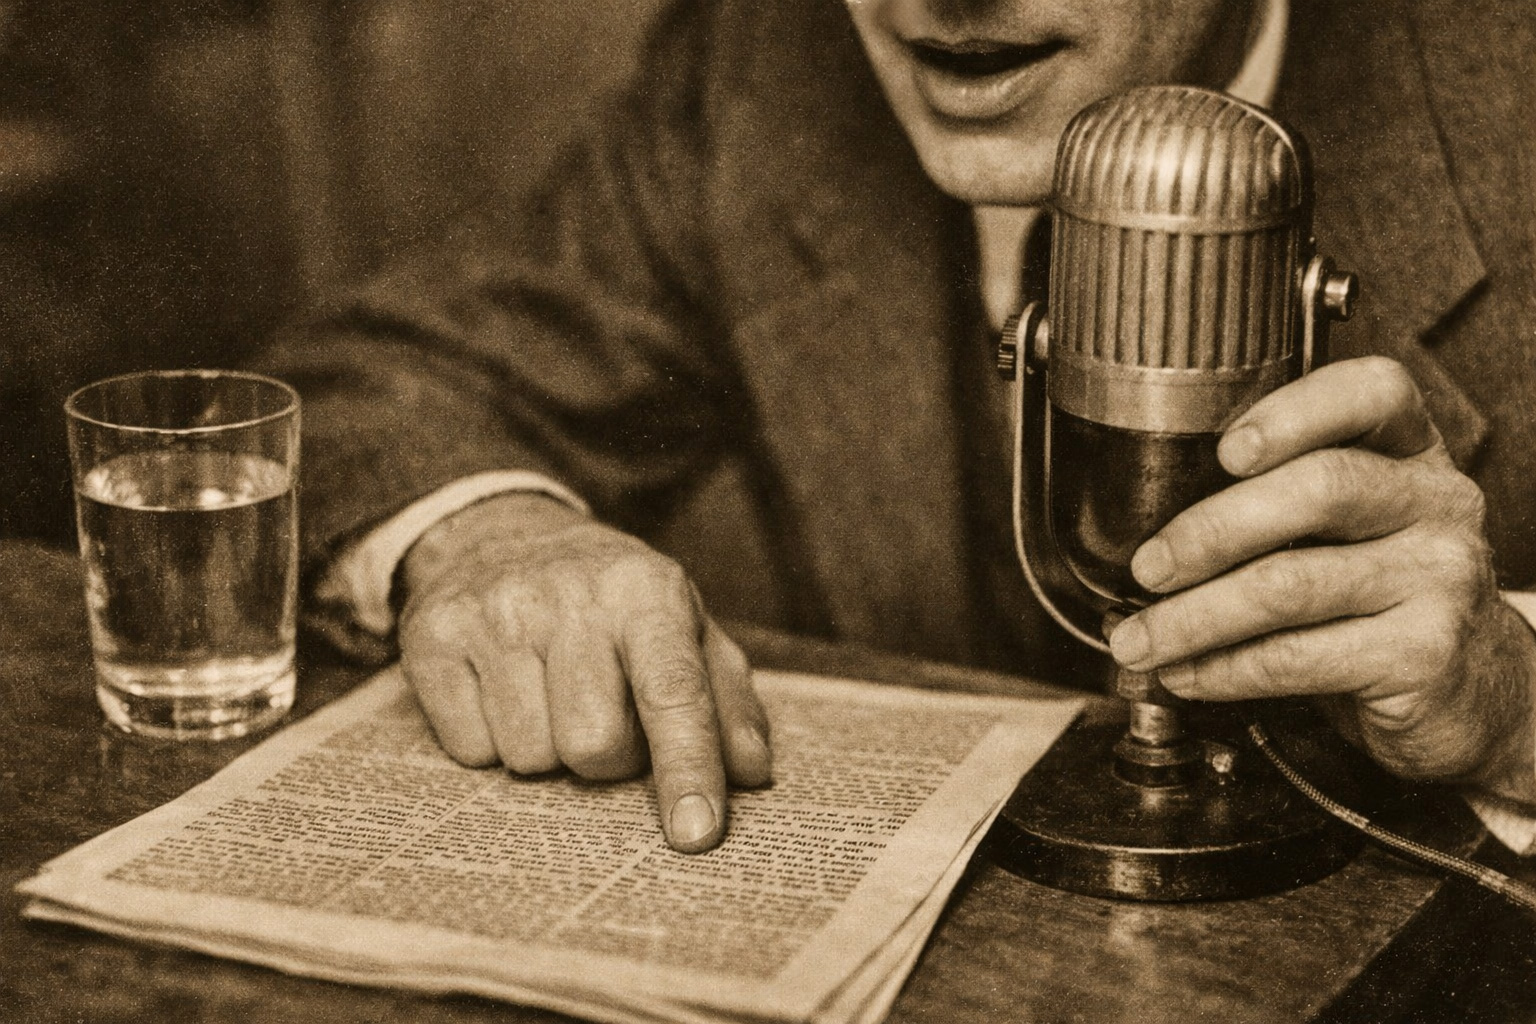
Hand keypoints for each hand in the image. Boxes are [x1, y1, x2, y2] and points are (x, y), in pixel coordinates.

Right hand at [397, 492, 771, 851]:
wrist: (503, 533)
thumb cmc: (612, 602)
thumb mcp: (684, 627)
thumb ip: (726, 700)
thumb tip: (750, 774)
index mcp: (645, 590)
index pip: (674, 694)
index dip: (688, 769)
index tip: (696, 835)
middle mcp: (568, 595)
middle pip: (595, 746)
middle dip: (608, 758)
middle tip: (604, 715)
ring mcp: (493, 613)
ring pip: (530, 759)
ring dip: (549, 751)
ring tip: (551, 695)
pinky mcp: (431, 637)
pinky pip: (471, 751)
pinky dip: (492, 742)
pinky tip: (503, 691)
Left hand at [1108, 357, 1535, 803]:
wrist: (1470, 690)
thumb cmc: (1376, 594)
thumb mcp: (1345, 528)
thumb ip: (1276, 499)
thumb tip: (1142, 523)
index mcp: (1411, 451)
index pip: (1373, 391)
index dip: (1293, 411)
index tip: (1223, 449)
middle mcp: (1438, 502)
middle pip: (1319, 489)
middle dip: (1210, 531)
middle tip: (1146, 569)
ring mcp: (1440, 578)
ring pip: (1292, 584)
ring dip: (1194, 618)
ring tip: (1138, 639)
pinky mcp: (1424, 655)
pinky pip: (1299, 657)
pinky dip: (1224, 668)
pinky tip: (1185, 674)